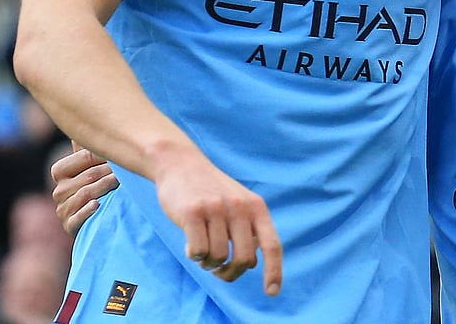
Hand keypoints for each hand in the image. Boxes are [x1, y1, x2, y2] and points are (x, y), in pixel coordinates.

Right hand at [50, 144, 119, 235]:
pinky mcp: (69, 226)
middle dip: (106, 173)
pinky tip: (99, 205)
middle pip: (84, 178)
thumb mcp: (97, 162)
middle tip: (126, 172)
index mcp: (61, 171)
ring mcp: (63, 209)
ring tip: (120, 185)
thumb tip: (87, 114)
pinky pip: (75, 218)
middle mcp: (59, 190)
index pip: (76, 161)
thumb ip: (90, 145)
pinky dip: (87, 210)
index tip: (119, 156)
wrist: (107, 215)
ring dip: (103, 189)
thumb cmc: (104, 182)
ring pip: (83, 195)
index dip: (98, 158)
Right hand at [151, 144, 282, 293]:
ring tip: (202, 249)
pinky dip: (194, 256)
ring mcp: (216, 209)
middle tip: (219, 270)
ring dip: (208, 262)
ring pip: (218, 258)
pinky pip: (198, 253)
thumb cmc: (210, 191)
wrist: (181, 164)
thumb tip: (251, 262)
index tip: (272, 292)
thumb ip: (249, 229)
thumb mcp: (239, 203)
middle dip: (230, 272)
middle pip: (244, 260)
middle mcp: (240, 207)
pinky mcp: (193, 213)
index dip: (274, 271)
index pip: (272, 245)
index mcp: (256, 207)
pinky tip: (189, 244)